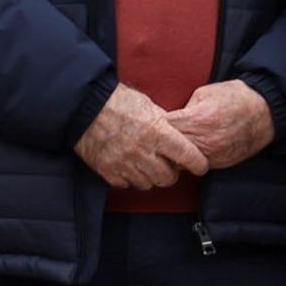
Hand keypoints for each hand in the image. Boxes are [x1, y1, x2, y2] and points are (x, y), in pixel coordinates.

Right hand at [74, 84, 208, 189]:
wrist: (85, 105)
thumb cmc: (118, 100)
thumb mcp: (148, 105)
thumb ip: (163, 123)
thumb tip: (177, 133)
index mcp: (157, 132)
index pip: (187, 156)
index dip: (198, 164)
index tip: (201, 166)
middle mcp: (143, 151)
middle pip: (168, 177)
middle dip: (172, 173)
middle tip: (170, 166)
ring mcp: (124, 164)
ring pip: (148, 184)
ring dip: (152, 177)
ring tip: (149, 166)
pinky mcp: (108, 171)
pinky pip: (127, 184)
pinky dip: (131, 179)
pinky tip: (130, 167)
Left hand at [165, 78, 276, 167]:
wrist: (264, 111)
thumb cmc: (235, 97)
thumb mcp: (204, 93)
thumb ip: (185, 109)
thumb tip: (170, 121)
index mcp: (198, 119)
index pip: (165, 128)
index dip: (155, 125)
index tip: (150, 123)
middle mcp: (204, 140)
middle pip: (170, 149)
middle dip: (161, 144)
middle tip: (154, 138)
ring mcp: (212, 155)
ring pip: (181, 163)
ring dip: (174, 155)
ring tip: (170, 147)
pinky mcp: (220, 164)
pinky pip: (197, 166)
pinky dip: (190, 160)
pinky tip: (189, 151)